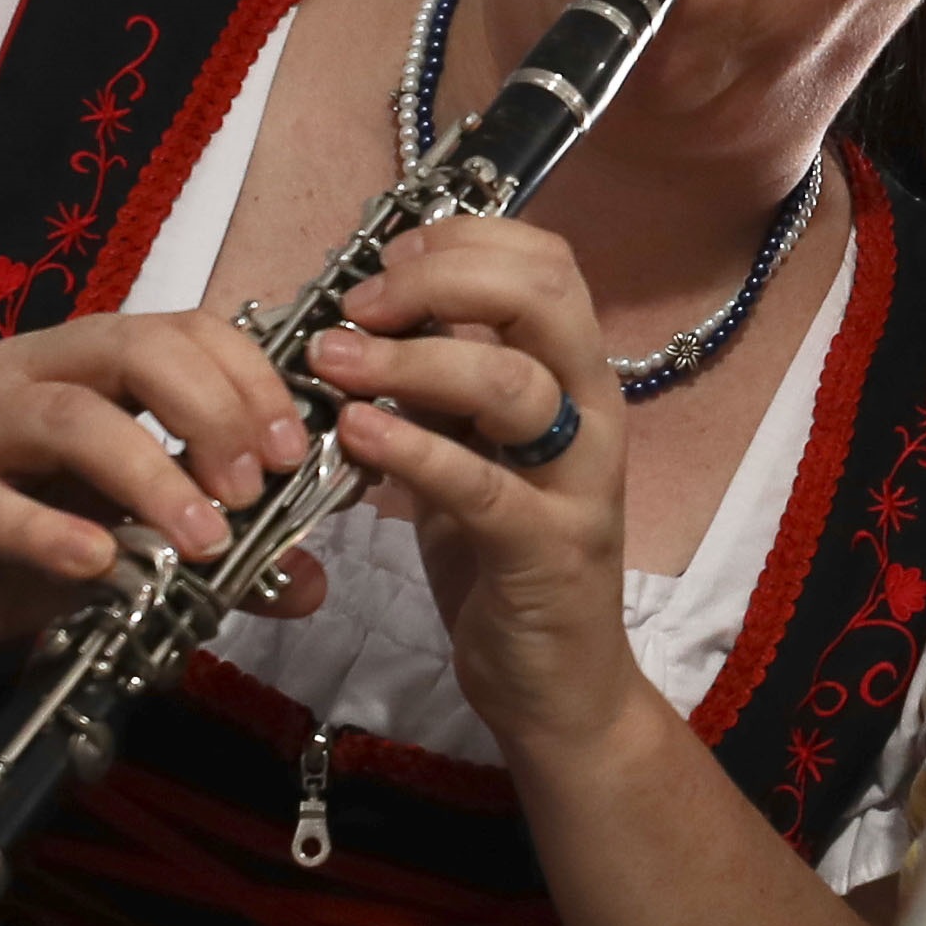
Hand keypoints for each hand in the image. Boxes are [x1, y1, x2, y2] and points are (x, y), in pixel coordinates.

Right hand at [0, 307, 332, 696]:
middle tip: (251, 491)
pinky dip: (51, 532)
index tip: (293, 454)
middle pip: (134, 350)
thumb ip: (220, 557)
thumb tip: (308, 583)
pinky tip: (98, 564)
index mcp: (89, 363)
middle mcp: (31, 372)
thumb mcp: (134, 548)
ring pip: (72, 417)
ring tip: (203, 540)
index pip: (185, 331)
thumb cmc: (21, 553)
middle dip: (210, 413)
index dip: (249, 381)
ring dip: (150, 475)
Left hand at [304, 214, 645, 760]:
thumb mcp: (471, 448)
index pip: (545, 262)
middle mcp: (591, 413)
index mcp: (573, 376)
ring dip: (411, 360)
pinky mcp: (549, 550)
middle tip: (359, 306)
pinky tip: (355, 434)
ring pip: (513, 383)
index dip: (460, 241)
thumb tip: (370, 311)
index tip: (384, 263)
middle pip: (543, 297)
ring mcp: (578, 481)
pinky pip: (483, 485)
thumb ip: (441, 383)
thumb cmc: (505, 556)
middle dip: (441, 279)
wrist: (555, 684)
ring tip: (333, 363)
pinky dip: (414, 449)